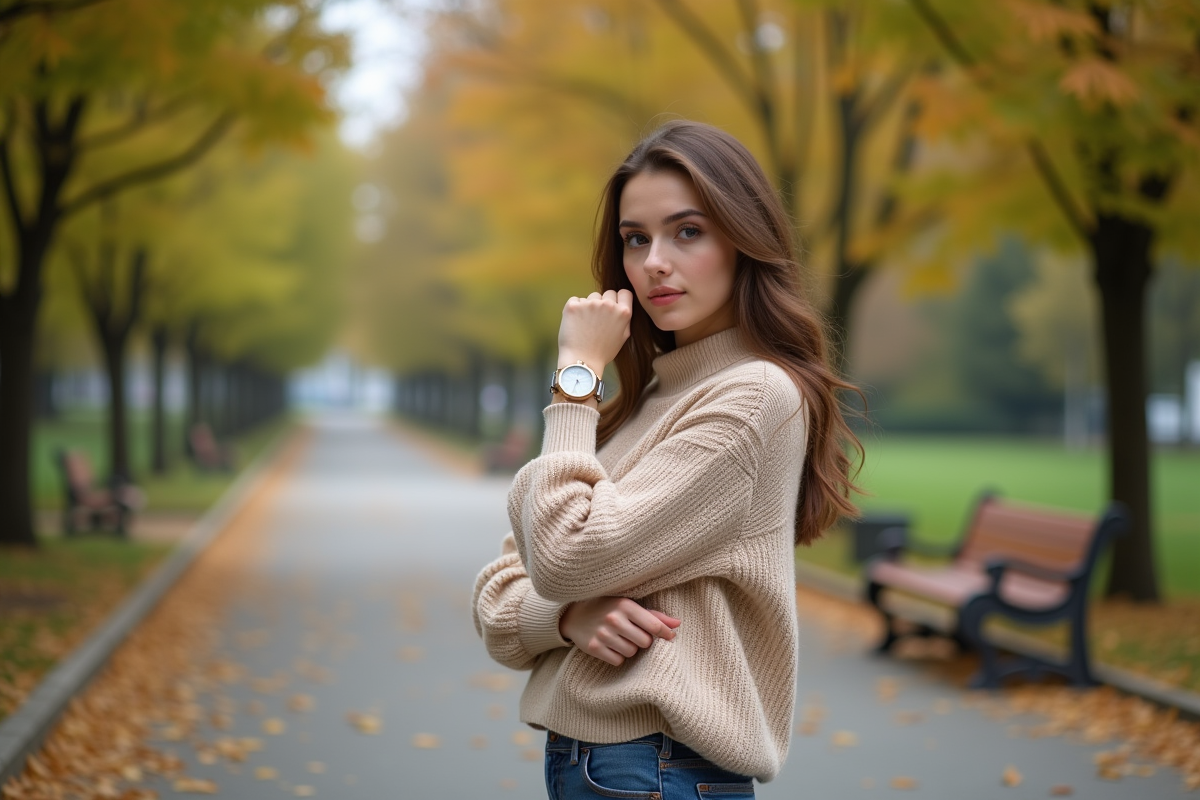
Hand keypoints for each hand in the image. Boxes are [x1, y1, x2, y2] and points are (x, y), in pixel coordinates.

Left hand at [558, 290, 633, 371]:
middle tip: (597, 320)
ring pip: (590, 297)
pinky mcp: (573, 306)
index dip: (618, 299)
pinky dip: (575, 309)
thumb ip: (625, 319)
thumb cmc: (602, 353)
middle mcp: (608, 305)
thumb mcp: (623, 337)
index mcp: (623, 312)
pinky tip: (576, 323)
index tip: (613, 307)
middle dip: (603, 303)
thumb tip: (623, 306)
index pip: (624, 292)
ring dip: (588, 306)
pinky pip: (575, 301)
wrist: (581, 362)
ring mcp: (589, 304)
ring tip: (586, 325)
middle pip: (607, 293)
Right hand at [559, 597, 680, 665]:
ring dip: (630, 648)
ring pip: (632, 652)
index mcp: (625, 605)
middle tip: (634, 634)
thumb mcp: (629, 605)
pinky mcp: (593, 647)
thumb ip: (654, 615)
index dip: (665, 633)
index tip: (670, 637)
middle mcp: (614, 619)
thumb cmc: (609, 608)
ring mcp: (602, 634)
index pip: (654, 626)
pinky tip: (611, 646)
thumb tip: (677, 624)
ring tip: (620, 638)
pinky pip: (617, 661)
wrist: (575, 615)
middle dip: (643, 640)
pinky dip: (617, 656)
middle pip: (645, 642)